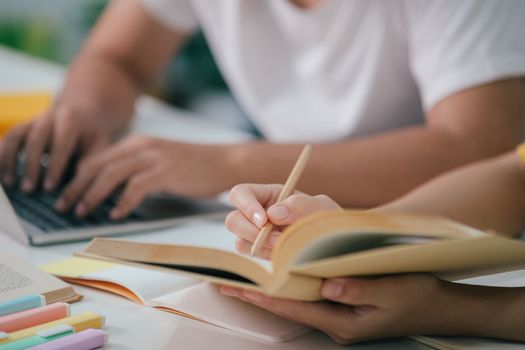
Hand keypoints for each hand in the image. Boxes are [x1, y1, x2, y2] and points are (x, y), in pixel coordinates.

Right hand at [0, 104, 110, 192]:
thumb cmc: (92, 133)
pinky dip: (1, 153)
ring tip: (9, 184)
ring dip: (9, 160)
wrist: (84, 108)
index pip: (61, 145)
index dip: (54, 167)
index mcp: (71, 121)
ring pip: (15, 137)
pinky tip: (1, 172)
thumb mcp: (99, 144)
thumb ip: (88, 162)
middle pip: (35, 140)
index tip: (49, 188)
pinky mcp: (23, 125)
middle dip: (30, 166)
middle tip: (28, 190)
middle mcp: (49, 117)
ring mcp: (33, 120)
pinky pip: (8, 137)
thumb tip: (76, 186)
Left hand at [55, 134, 237, 218]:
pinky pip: (136, 187)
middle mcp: (142, 146)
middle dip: (77, 186)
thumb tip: (115, 191)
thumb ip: (138, 169)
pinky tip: (116, 214)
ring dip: (93, 195)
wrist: (226, 162)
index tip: (67, 193)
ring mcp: (154, 158)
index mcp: (138, 143)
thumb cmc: (195, 165)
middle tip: (64, 205)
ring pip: (111, 174)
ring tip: (82, 211)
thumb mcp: (161, 161)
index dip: (78, 176)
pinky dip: (123, 202)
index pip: (98, 158)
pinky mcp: (166, 172)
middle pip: (98, 165)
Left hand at [220, 274, 496, 343]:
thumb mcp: (392, 290)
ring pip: (295, 300)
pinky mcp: (342, 306)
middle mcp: (334, 321)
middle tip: (226, 281)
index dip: (262, 296)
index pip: (293, 306)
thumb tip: (327, 283)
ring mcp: (338, 314)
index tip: (235, 286)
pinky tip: (278, 274)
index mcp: (342, 321)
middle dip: (257, 294)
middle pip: (287, 305)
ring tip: (243, 277)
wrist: (438, 307)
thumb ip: (360, 288)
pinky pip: (309, 295)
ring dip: (270, 289)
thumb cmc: (417, 296)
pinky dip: (290, 284)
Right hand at [225, 184, 340, 258]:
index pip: (241, 193)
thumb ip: (300, 205)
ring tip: (285, 248)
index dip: (246, 205)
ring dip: (260, 248)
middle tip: (276, 241)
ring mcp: (256, 237)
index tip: (263, 220)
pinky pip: (250, 260)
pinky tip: (282, 257)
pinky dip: (264, 259)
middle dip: (251, 232)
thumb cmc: (328, 220)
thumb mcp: (321, 207)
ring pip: (239, 241)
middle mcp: (257, 215)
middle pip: (233, 220)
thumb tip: (273, 214)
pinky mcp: (260, 255)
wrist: (335, 246)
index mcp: (268, 196)